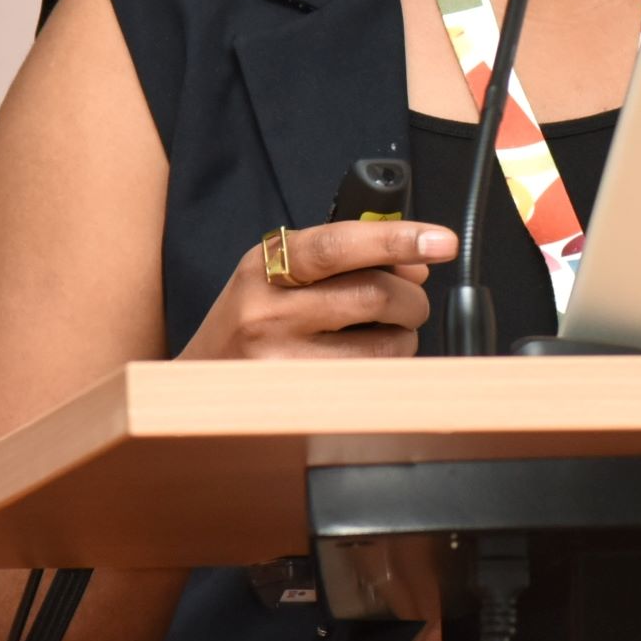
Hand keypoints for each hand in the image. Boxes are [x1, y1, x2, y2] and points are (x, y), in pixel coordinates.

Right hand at [178, 216, 457, 362]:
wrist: (197, 386)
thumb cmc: (249, 324)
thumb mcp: (277, 275)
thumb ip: (341, 259)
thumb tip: (415, 261)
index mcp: (266, 265)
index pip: (340, 244)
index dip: (398, 238)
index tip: (442, 241)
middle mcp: (270, 311)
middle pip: (374, 294)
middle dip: (412, 297)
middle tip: (410, 300)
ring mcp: (283, 362)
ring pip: (385, 343)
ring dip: (404, 336)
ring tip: (385, 334)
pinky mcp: (302, 401)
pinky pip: (375, 380)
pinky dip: (389, 367)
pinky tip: (368, 362)